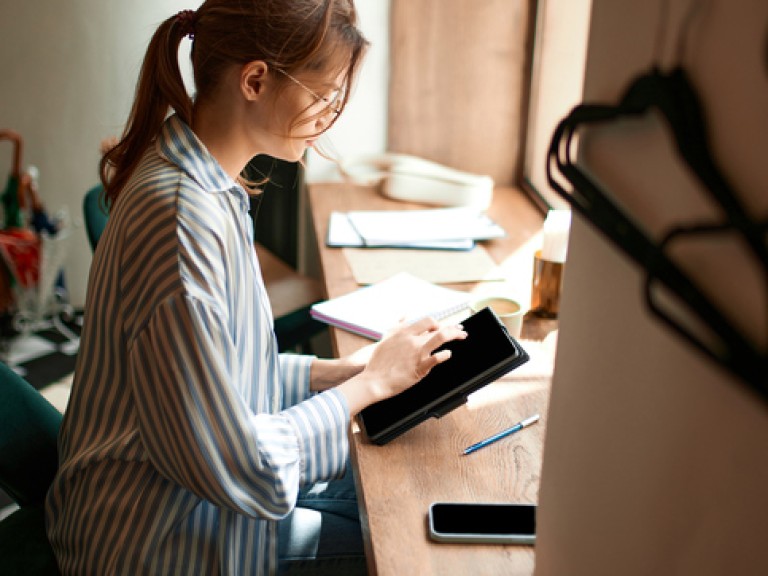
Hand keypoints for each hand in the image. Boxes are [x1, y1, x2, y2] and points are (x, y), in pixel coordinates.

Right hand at [337, 317, 466, 414]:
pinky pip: (437, 358)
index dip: (438, 323)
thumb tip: (405, 316)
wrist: (374, 380)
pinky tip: (448, 354)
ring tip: (462, 335)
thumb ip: (397, 326)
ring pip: (441, 338)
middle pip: (437, 328)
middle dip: (452, 328)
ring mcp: (417, 353)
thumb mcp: (386, 338)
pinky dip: (445, 355)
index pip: (427, 321)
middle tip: (460, 330)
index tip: (443, 326)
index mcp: (404, 332)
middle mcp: (412, 340)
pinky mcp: (420, 368)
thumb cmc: (378, 362)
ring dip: (454, 334)